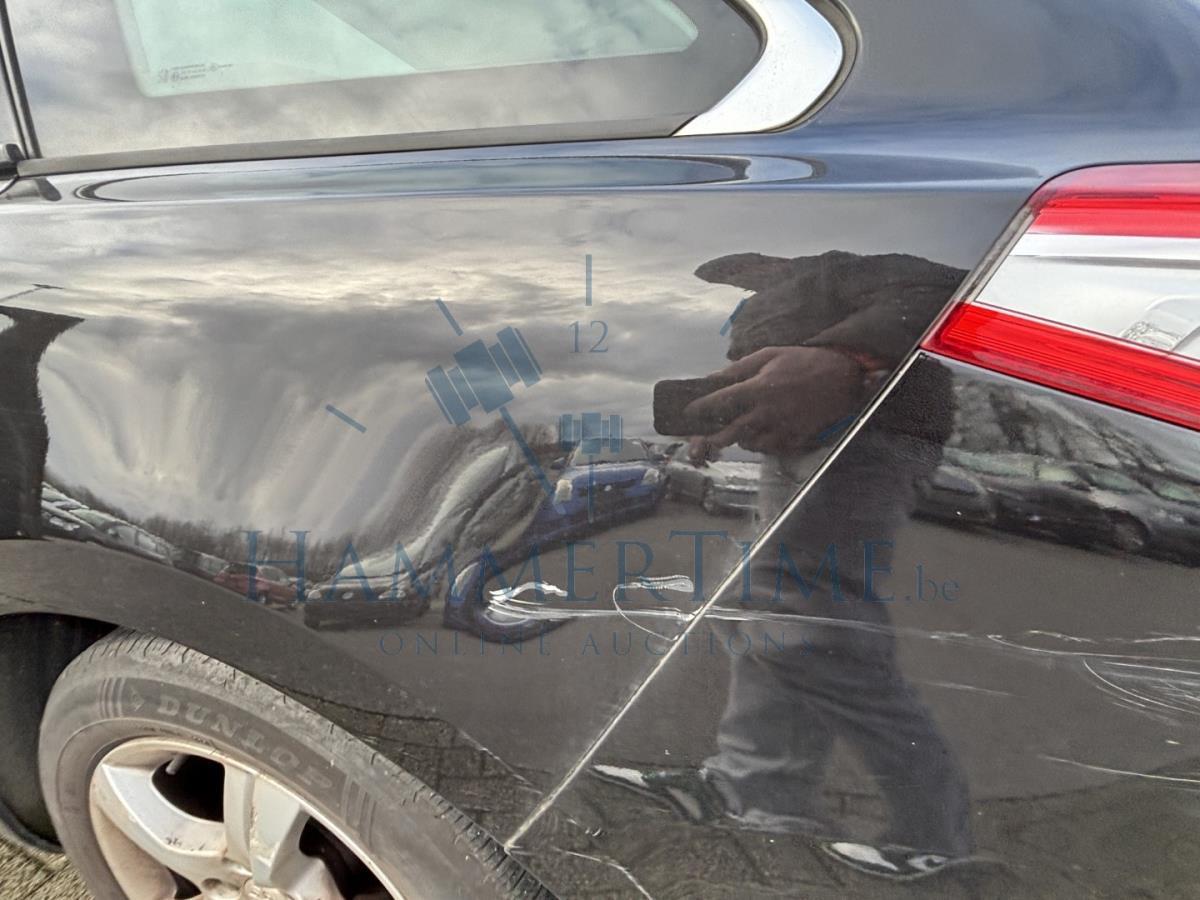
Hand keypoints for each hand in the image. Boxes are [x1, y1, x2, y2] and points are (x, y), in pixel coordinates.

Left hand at [684, 346, 862, 454]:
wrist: (842, 376)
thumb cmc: (803, 361)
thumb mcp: (769, 355)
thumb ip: (738, 368)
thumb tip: (713, 378)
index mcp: (759, 388)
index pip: (721, 402)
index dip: (701, 408)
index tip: (688, 412)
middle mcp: (768, 412)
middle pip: (731, 432)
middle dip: (711, 439)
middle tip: (699, 441)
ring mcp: (783, 428)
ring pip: (750, 444)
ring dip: (738, 440)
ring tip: (734, 433)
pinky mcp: (796, 439)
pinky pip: (770, 449)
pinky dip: (760, 445)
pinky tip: (758, 436)